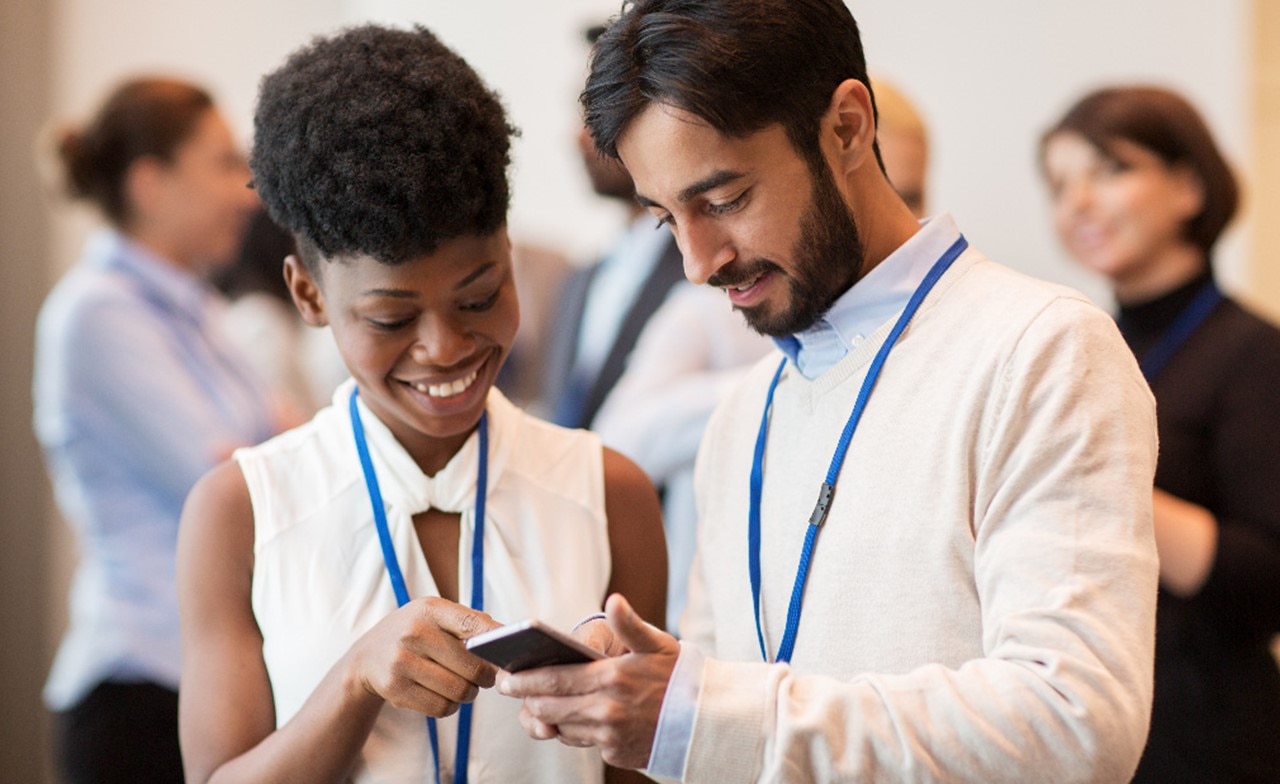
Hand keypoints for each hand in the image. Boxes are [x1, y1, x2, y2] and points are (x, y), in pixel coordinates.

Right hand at [345, 596, 500, 717]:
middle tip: (484, 678)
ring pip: (459, 691)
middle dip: (485, 677)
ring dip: (468, 693)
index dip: (496, 642)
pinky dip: (450, 706)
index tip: (508, 654)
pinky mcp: (395, 688)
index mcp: (430, 609)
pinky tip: (443, 695)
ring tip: (463, 685)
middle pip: (473, 668)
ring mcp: (402, 661)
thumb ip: (469, 623)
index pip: (473, 625)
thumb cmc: (414, 633)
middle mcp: (414, 632)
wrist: (366, 656)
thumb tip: (507, 638)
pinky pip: (441, 708)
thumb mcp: (434, 615)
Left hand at [500, 593, 679, 768]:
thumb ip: (630, 624)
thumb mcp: (657, 643)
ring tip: (535, 701)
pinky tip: (571, 716)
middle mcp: (607, 709)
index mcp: (612, 678)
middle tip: (511, 688)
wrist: (705, 720)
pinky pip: (582, 741)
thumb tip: (613, 600)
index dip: (525, 679)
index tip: (505, 676)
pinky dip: (573, 729)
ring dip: (546, 715)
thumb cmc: (678, 676)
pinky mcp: (615, 753)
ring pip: (562, 726)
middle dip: (527, 698)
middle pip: (550, 706)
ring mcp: (610, 735)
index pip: (555, 679)